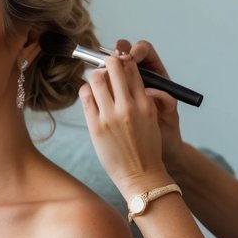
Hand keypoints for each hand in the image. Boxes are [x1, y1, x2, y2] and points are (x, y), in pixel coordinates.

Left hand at [79, 48, 178, 198]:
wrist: (141, 176)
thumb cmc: (146, 147)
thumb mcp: (151, 118)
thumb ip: (141, 98)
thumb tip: (125, 78)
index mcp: (145, 102)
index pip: (132, 68)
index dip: (123, 61)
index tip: (117, 62)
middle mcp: (129, 106)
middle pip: (114, 66)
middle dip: (108, 63)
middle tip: (104, 67)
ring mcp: (111, 115)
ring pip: (97, 78)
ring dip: (95, 75)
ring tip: (96, 81)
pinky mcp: (96, 126)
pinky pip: (85, 96)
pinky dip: (85, 89)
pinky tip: (88, 94)